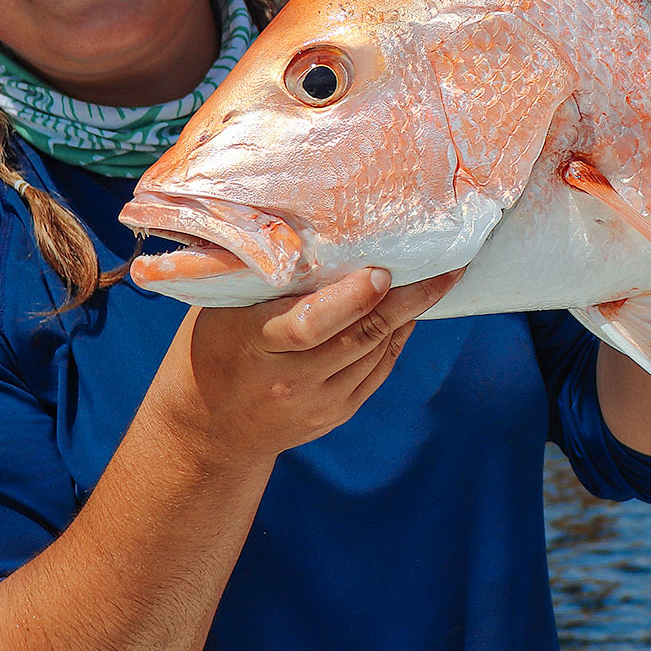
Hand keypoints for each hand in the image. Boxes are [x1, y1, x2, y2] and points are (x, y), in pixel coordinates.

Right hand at [157, 267, 462, 465]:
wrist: (207, 426)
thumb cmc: (216, 344)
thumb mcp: (223, 308)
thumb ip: (265, 278)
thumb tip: (318, 225)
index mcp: (253, 343)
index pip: (310, 324)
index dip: (353, 299)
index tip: (381, 271)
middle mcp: (287, 379)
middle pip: (358, 336)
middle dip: (406, 300)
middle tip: (443, 265)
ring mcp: (315, 403)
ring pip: (376, 351)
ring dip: (410, 314)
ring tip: (439, 278)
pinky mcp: (336, 414)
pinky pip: (379, 369)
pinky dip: (398, 336)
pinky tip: (412, 310)